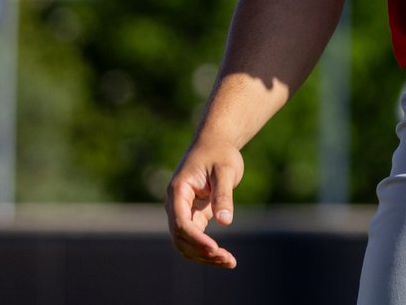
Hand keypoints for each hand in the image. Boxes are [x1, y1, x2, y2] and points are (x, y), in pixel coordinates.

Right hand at [166, 140, 244, 268]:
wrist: (216, 142)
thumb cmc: (220, 152)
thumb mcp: (225, 169)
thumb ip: (223, 194)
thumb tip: (225, 221)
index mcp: (178, 191)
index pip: (180, 222)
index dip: (196, 238)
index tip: (214, 248)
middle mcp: (176, 205)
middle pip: (181, 238)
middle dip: (201, 251)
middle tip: (227, 259)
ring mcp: (183, 212)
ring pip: (186, 243)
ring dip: (204, 255)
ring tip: (229, 261)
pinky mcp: (194, 215)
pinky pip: (196, 238)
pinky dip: (208, 249)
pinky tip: (225, 257)